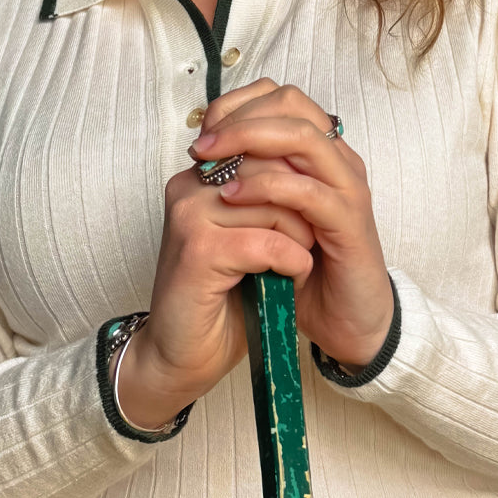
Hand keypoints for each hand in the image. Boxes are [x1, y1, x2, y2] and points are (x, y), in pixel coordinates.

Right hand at [117, 132, 316, 428]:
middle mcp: (188, 186)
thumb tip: (311, 157)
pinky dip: (292, 264)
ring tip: (293, 264)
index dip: (299, 179)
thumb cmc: (224, 297)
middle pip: (274, 169)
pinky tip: (287, 279)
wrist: (186, 355)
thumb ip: (268, 194)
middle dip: (304, 208)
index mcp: (199, 176)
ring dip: (301, 239)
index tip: (306, 216)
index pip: (264, 142)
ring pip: (276, 205)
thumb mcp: (252, 233)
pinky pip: (269, 243)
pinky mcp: (199, 250)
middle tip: (304, 243)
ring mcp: (190, 216)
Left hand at [190, 79, 394, 369]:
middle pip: (291, 104)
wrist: (347, 320)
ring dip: (248, 142)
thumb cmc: (306, 267)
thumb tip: (205, 153)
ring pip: (302, 138)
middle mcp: (339, 160)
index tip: (203, 129)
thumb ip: (251, 180)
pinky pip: (307, 192)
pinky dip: (266, 188)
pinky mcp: (349, 223)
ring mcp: (348, 188)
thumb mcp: (270, 215)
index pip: (282, 98)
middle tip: (201, 144)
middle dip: (238, 117)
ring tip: (209, 164)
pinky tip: (232, 198)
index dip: (238, 104)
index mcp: (322, 153)